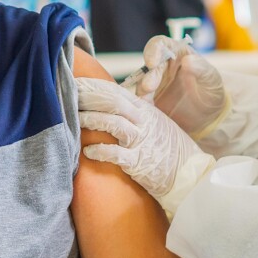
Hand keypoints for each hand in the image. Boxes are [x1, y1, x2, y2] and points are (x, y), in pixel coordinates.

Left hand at [77, 77, 200, 197]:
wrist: (190, 173)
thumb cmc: (168, 147)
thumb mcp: (155, 121)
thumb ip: (135, 109)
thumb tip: (110, 100)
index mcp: (144, 109)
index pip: (114, 90)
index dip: (93, 86)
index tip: (74, 83)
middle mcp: (142, 121)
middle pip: (111, 102)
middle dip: (87, 98)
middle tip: (67, 97)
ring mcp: (141, 141)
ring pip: (113, 123)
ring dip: (91, 120)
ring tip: (73, 120)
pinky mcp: (139, 162)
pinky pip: (117, 154)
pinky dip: (101, 151)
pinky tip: (87, 151)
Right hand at [136, 36, 228, 138]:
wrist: (211, 115)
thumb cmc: (212, 91)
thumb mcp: (212, 79)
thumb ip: (201, 68)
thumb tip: (188, 60)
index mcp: (177, 54)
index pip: (160, 44)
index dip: (153, 50)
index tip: (152, 62)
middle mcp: (162, 66)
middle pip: (149, 66)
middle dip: (148, 76)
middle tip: (149, 87)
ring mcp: (155, 83)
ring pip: (142, 83)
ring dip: (142, 90)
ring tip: (147, 100)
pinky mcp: (151, 99)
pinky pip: (142, 100)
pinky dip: (141, 103)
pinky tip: (147, 110)